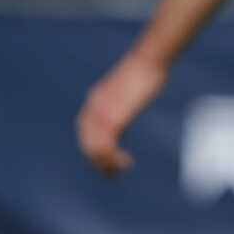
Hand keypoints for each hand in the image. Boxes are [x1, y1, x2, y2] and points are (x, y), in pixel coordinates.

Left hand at [77, 51, 167, 174]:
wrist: (148, 61)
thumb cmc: (145, 73)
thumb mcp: (128, 92)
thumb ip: (121, 108)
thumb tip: (122, 123)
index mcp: (96, 100)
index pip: (85, 129)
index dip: (92, 146)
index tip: (105, 158)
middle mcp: (94, 107)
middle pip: (87, 141)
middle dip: (97, 160)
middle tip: (112, 172)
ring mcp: (102, 113)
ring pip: (94, 148)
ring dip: (106, 164)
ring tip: (120, 170)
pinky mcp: (113, 118)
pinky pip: (106, 146)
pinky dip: (113, 159)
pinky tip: (126, 162)